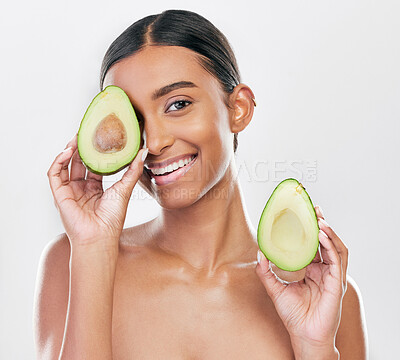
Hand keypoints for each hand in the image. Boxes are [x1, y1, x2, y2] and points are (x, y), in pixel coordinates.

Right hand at [47, 134, 147, 248]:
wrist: (99, 236)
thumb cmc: (112, 218)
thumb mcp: (125, 188)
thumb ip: (133, 169)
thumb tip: (144, 151)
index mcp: (95, 189)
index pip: (93, 165)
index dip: (95, 152)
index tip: (99, 137)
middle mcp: (81, 189)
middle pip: (78, 163)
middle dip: (81, 148)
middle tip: (86, 133)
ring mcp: (69, 192)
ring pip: (65, 166)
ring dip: (69, 151)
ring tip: (76, 138)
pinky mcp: (59, 194)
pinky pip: (54, 174)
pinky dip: (58, 161)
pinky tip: (67, 151)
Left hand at [255, 205, 347, 355]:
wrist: (303, 335)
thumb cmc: (293, 315)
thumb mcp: (275, 289)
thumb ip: (266, 272)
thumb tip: (259, 253)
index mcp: (312, 270)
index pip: (314, 244)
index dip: (311, 229)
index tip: (304, 213)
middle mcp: (324, 271)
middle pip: (326, 242)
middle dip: (321, 224)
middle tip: (313, 208)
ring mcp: (332, 276)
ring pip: (335, 248)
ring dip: (328, 232)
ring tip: (318, 219)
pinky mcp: (336, 283)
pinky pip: (337, 260)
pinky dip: (330, 245)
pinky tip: (322, 235)